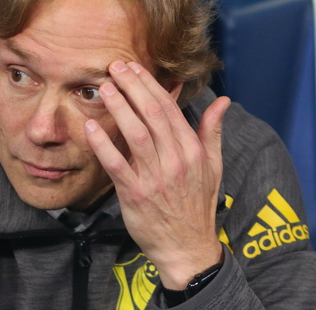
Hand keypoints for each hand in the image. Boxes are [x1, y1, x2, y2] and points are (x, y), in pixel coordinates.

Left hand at [84, 60, 229, 289]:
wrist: (188, 248)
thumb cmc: (198, 205)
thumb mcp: (213, 166)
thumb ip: (212, 131)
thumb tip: (224, 100)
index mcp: (192, 150)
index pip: (169, 109)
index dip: (150, 85)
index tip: (135, 68)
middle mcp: (175, 160)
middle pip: (151, 115)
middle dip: (132, 87)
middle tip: (115, 67)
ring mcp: (155, 178)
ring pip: (135, 134)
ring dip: (119, 108)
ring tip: (106, 88)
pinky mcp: (135, 195)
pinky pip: (116, 165)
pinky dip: (103, 144)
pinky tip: (91, 126)